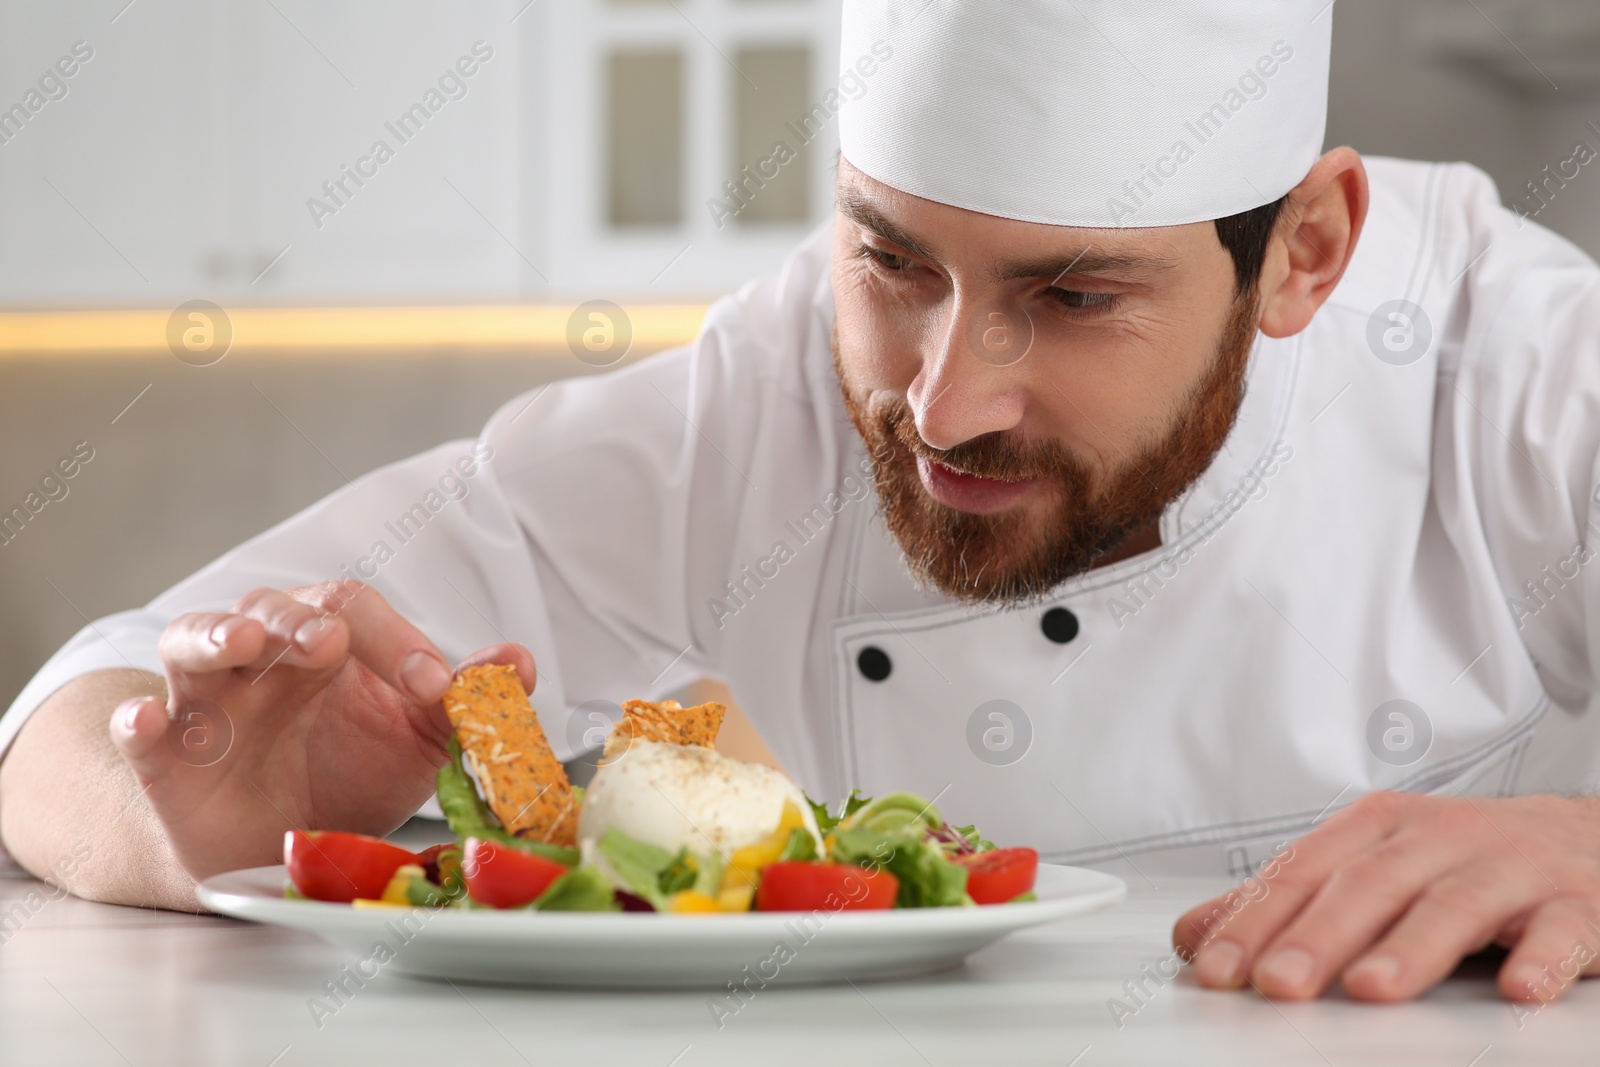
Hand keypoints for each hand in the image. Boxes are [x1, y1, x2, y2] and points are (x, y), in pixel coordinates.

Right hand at [108, 580, 535, 881]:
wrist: (275, 840)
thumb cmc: (348, 769)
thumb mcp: (415, 741)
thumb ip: (461, 703)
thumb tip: (519, 664)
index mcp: (328, 642)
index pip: (355, 613)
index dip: (397, 643)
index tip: (437, 688)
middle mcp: (263, 658)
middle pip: (272, 610)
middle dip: (302, 620)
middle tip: (331, 641)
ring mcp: (207, 703)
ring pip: (193, 643)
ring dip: (217, 636)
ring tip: (243, 640)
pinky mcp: (164, 760)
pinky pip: (138, 731)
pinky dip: (136, 723)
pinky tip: (146, 720)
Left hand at [1172, 791, 1599, 1003]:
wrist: (1586, 840)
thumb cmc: (1461, 859)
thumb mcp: (1368, 866)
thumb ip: (1284, 903)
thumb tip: (1195, 933)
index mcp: (1378, 828)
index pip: (1304, 873)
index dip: (1255, 920)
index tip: (1215, 966)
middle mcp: (1438, 839)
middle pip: (1369, 886)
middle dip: (1318, 937)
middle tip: (1277, 983)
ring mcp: (1510, 868)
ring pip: (1453, 906)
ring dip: (1411, 948)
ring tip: (1372, 988)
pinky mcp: (1577, 903)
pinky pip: (1560, 931)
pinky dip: (1541, 958)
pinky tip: (1520, 989)